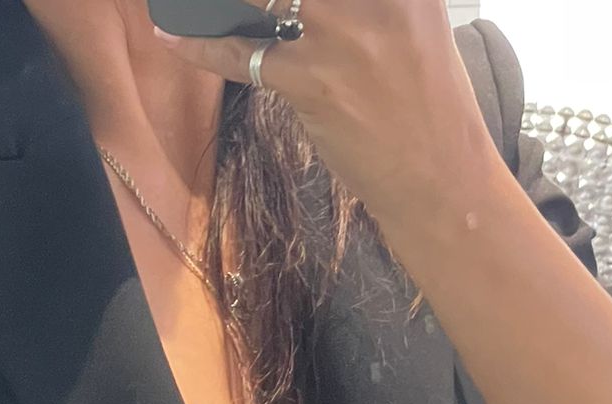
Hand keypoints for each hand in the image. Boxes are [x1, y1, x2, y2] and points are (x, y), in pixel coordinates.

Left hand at [151, 0, 497, 225]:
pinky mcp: (311, 82)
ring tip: (191, 0)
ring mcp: (340, 37)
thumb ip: (370, 3)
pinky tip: (174, 34)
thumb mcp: (414, 27)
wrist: (438, 177)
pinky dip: (201, 44)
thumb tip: (304, 3)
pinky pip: (240, 53)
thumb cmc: (426, 107)